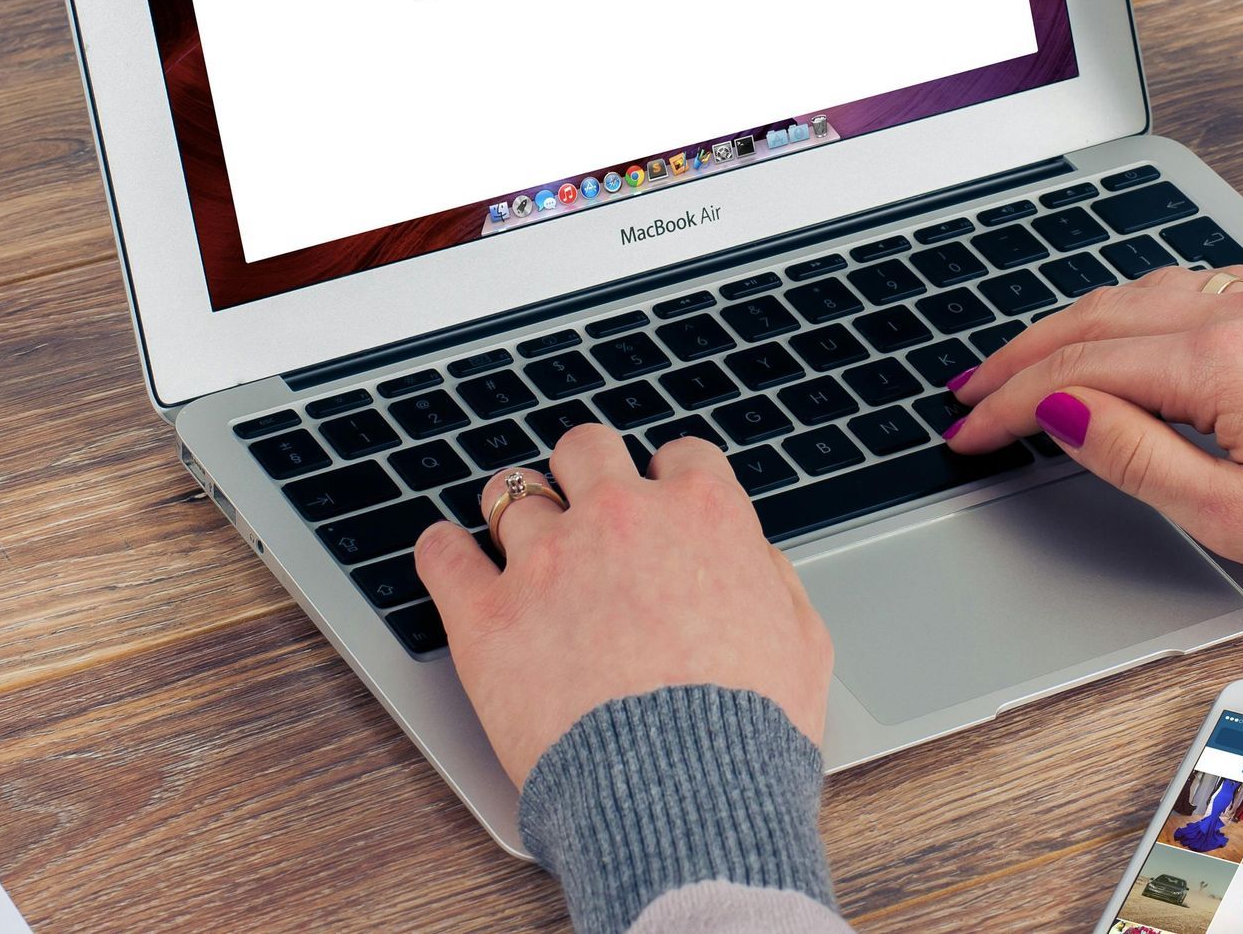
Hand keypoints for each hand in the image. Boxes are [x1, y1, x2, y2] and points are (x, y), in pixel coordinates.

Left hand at [414, 430, 833, 785]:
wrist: (685, 793)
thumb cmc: (749, 729)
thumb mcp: (802, 644)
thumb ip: (774, 582)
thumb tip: (752, 560)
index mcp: (703, 515)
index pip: (682, 457)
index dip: (670, 480)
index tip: (660, 500)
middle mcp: (621, 518)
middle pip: (587, 449)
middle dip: (586, 470)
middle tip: (582, 500)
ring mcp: (548, 561)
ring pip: (510, 494)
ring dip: (514, 510)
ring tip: (511, 533)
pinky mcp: (487, 616)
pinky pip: (443, 556)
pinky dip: (441, 551)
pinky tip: (445, 553)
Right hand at [946, 267, 1242, 597]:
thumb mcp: (1236, 516)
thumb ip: (1135, 456)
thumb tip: (1058, 413)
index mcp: (1221, 361)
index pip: (1078, 371)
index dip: (1009, 405)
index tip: (967, 432)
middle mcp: (1241, 311)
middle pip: (1095, 318)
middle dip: (1020, 357)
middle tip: (969, 393)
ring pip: (1135, 294)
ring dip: (1069, 328)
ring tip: (1022, 366)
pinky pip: (1183, 289)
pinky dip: (1125, 310)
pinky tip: (1112, 333)